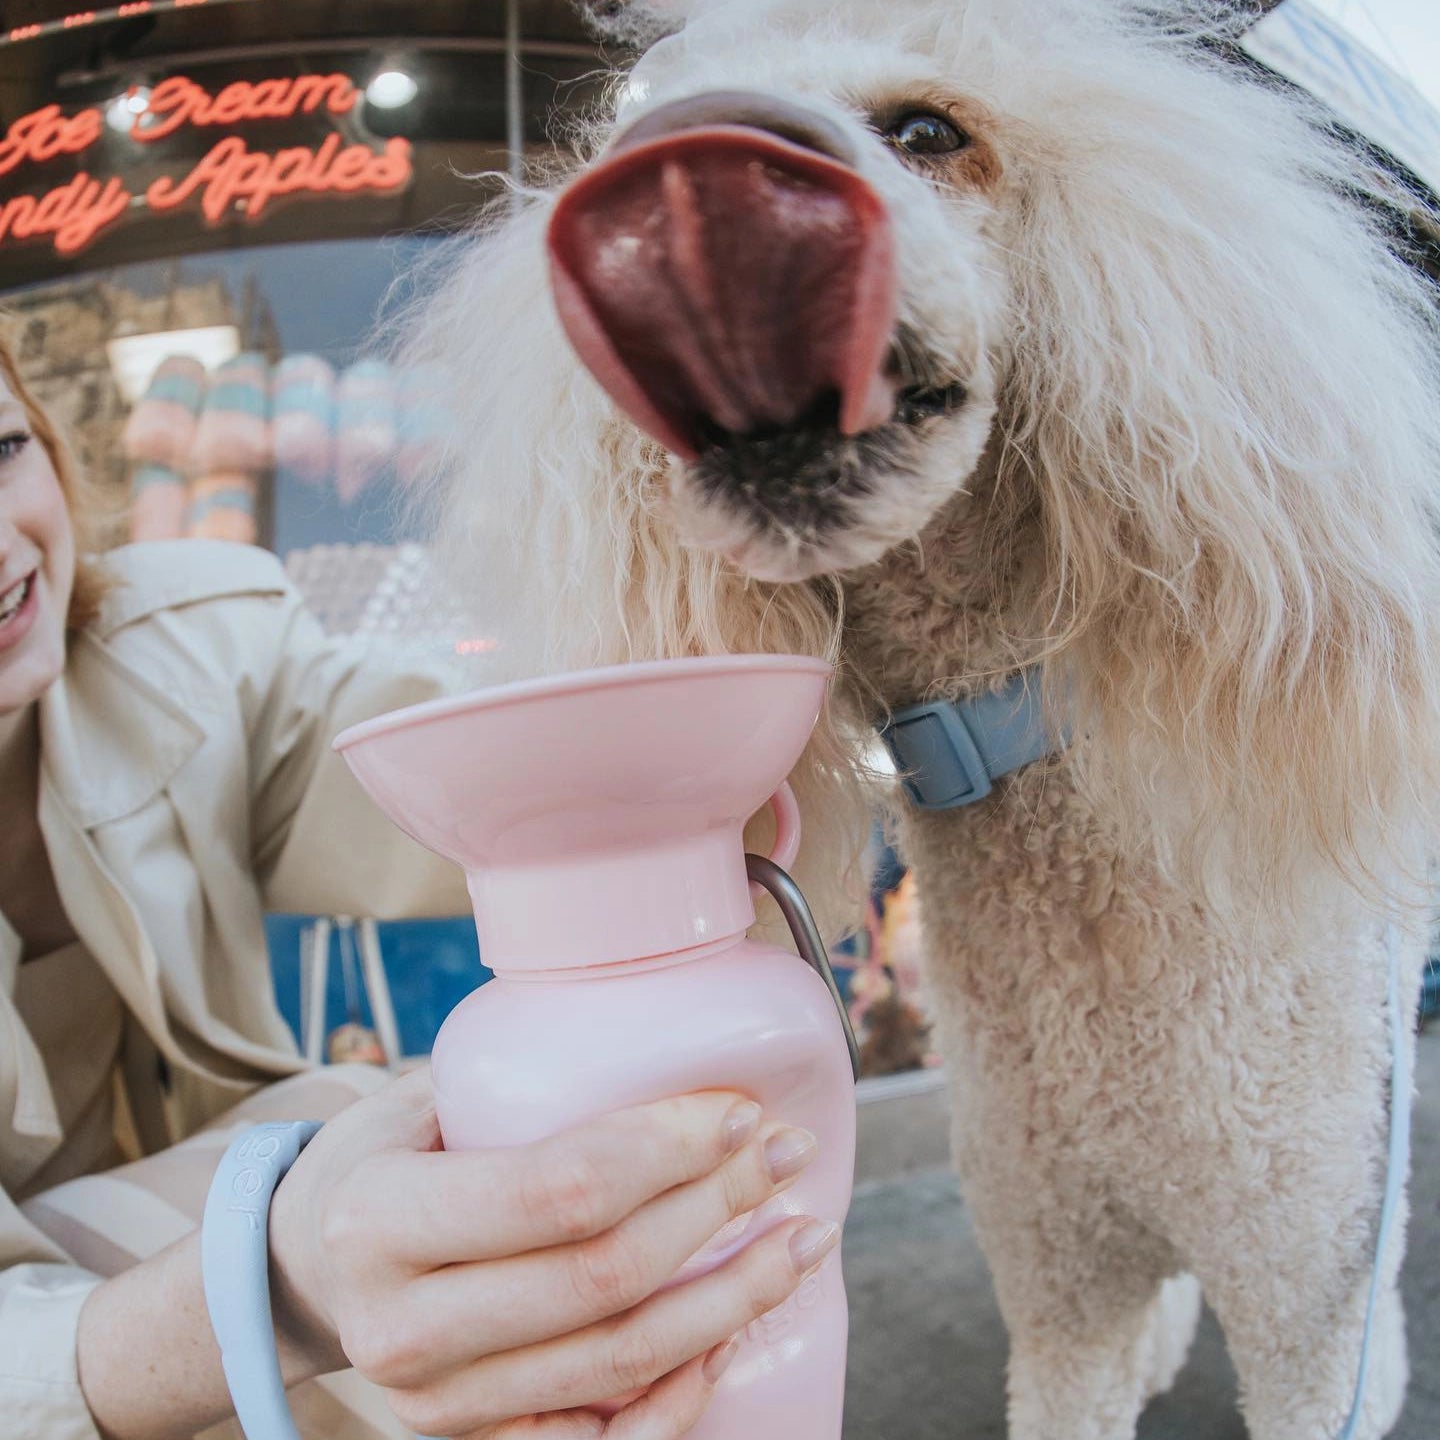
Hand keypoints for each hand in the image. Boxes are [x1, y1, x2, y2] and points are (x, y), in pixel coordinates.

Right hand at [267, 1068, 833, 1437]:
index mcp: (383, 1219)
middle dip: (717, 1209)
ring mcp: (438, 1405)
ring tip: (801, 1239)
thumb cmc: (379, 1163)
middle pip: (605, 1275)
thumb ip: (513, 1086)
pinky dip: (680, 1390)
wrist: (308, 1271)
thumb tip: (667, 1041)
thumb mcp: (413, 1103)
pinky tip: (729, 1335)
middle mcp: (403, 1327)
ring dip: (732, 1298)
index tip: (739, 1113)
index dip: (668, 1149)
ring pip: (622, 1358)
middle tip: (785, 1156)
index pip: (559, 1188)